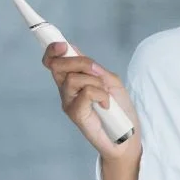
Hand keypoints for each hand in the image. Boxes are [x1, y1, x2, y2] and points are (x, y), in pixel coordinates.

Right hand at [42, 42, 141, 163]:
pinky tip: (106, 105)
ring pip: (73, 78)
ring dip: (95, 82)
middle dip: (80, 62)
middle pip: (57, 65)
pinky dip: (101, 95)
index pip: (54, 61)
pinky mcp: (75, 114)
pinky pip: (86, 93)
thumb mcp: (111, 81)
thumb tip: (81, 58)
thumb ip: (95, 69)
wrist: (126, 134)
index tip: (61, 45)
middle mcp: (66, 89)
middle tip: (96, 71)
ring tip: (105, 94)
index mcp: (73, 78)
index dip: (53, 50)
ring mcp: (68, 102)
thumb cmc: (119, 108)